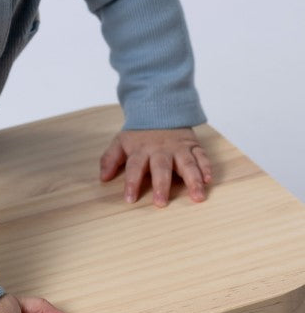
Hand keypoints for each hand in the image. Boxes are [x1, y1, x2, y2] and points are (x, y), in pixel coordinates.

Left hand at [99, 127, 213, 206]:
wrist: (158, 110)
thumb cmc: (139, 134)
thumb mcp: (120, 142)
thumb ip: (110, 159)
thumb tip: (103, 178)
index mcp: (140, 150)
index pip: (134, 167)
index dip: (131, 183)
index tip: (129, 199)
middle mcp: (160, 150)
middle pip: (161, 168)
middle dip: (161, 185)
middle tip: (161, 203)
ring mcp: (178, 148)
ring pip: (187, 164)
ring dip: (193, 180)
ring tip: (197, 197)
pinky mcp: (193, 145)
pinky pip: (202, 156)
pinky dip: (206, 167)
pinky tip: (209, 180)